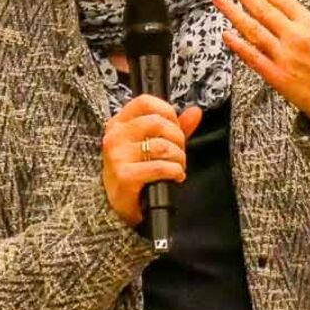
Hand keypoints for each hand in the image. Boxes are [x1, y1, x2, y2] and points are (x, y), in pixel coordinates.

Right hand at [100, 92, 203, 226]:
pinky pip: (161, 167)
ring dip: (178, 158)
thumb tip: (195, 112)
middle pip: (157, 123)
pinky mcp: (124, 176)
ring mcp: (117, 156)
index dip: (167, 111)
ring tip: (177, 167)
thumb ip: (174, 127)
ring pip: (162, 146)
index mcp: (119, 123)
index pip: (145, 102)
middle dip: (178, 138)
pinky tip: (175, 177)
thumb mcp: (152, 145)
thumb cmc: (135, 172)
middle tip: (179, 152)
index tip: (175, 126)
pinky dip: (175, 172)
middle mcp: (115, 136)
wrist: (119, 207)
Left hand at [215, 0, 309, 124]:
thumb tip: (270, 3)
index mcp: (308, 22)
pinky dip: (238, 44)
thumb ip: (296, 20)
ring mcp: (285, 56)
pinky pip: (253, 57)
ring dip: (232, 11)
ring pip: (253, 29)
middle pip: (262, 7)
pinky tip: (226, 33)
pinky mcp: (277, 77)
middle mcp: (296, 36)